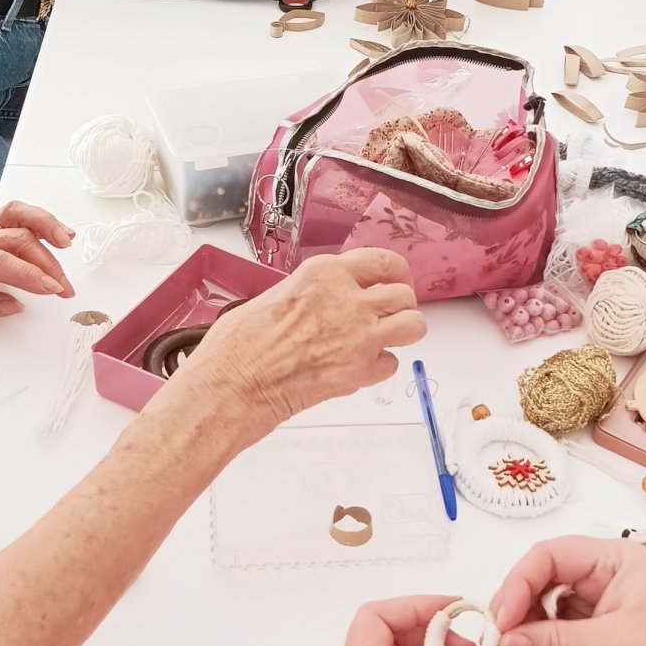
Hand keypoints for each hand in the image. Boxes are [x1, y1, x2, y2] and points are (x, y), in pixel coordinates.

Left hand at [0, 200, 74, 330]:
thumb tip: (11, 305)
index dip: (27, 273)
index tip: (49, 288)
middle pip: (15, 239)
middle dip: (45, 264)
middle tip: (62, 288)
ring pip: (19, 216)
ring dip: (48, 228)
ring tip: (68, 244)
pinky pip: (19, 213)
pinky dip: (42, 219)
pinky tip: (59, 232)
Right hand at [176, 250, 424, 446]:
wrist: (233, 385)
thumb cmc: (239, 345)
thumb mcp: (275, 295)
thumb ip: (310, 294)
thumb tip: (321, 301)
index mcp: (324, 273)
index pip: (381, 261)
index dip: (393, 273)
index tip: (393, 280)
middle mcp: (349, 299)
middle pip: (403, 294)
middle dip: (399, 304)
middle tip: (389, 312)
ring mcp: (360, 336)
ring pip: (413, 325)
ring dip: (402, 331)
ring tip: (385, 337)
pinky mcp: (360, 371)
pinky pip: (390, 363)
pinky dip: (380, 366)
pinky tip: (358, 366)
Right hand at [491, 536, 645, 645]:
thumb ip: (554, 642)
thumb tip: (508, 640)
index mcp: (614, 561)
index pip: (551, 557)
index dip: (520, 582)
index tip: (504, 616)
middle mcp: (605, 577)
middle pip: (543, 577)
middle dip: (519, 605)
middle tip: (501, 636)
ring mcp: (600, 606)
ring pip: (545, 604)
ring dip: (526, 627)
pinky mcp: (596, 635)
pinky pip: (555, 630)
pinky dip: (538, 644)